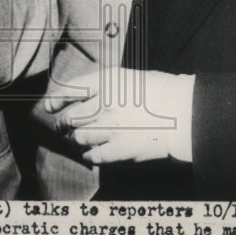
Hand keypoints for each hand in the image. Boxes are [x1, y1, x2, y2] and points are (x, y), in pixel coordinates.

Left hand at [43, 69, 192, 163]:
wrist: (185, 112)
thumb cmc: (160, 92)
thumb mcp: (128, 78)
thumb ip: (103, 87)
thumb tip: (79, 98)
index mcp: (107, 82)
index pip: (69, 91)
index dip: (55, 101)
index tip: (50, 108)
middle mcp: (105, 103)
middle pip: (70, 118)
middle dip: (62, 124)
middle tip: (62, 127)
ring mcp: (111, 128)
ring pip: (79, 137)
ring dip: (77, 139)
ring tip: (81, 139)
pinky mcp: (119, 149)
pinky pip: (92, 155)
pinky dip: (89, 155)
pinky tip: (92, 154)